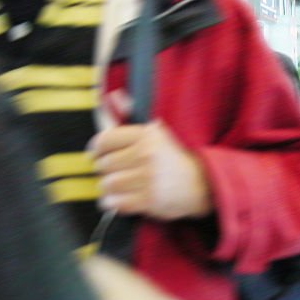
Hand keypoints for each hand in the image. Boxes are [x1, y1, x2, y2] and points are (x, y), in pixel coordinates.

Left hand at [89, 120, 211, 220]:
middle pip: (104, 164)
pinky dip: (113, 203)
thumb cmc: (174, 158)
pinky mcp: (149, 200)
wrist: (203, 184)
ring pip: (108, 184)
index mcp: (147, 135)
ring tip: (117, 186)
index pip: (105, 140)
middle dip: (105, 170)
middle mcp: (146, 155)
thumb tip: (111, 96)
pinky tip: (120, 200)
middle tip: (113, 172)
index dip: (96, 149)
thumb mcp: (156, 132)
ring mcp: (148, 179)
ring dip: (108, 188)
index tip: (98, 154)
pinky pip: (115, 202)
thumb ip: (130, 114)